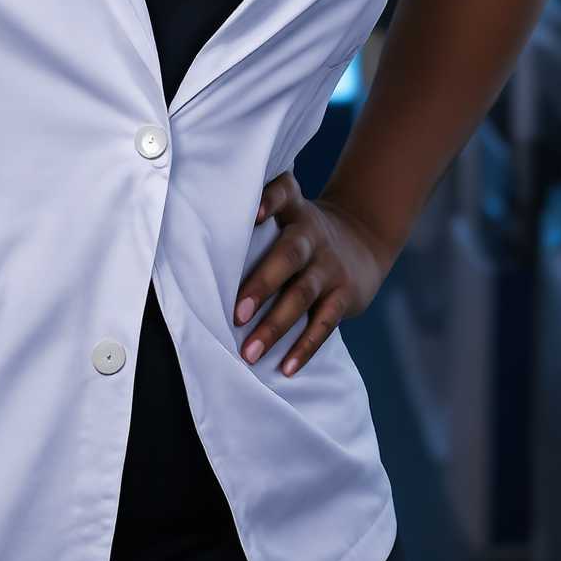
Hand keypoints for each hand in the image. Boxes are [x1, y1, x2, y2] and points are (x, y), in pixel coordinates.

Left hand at [231, 171, 392, 375]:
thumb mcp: (289, 213)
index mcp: (294, 211)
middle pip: (289, 255)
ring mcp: (330, 266)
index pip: (283, 193)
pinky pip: (325, 323)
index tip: (252, 213)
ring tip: (250, 353)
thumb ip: (255, 221)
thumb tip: (196, 244)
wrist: (363, 241)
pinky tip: (286, 367)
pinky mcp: (345, 294)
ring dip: (275, 326)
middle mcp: (313, 235)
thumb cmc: (303, 234)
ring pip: (303, 295)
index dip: (270, 199)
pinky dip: (305, 347)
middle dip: (262, 285)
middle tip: (236, 314)